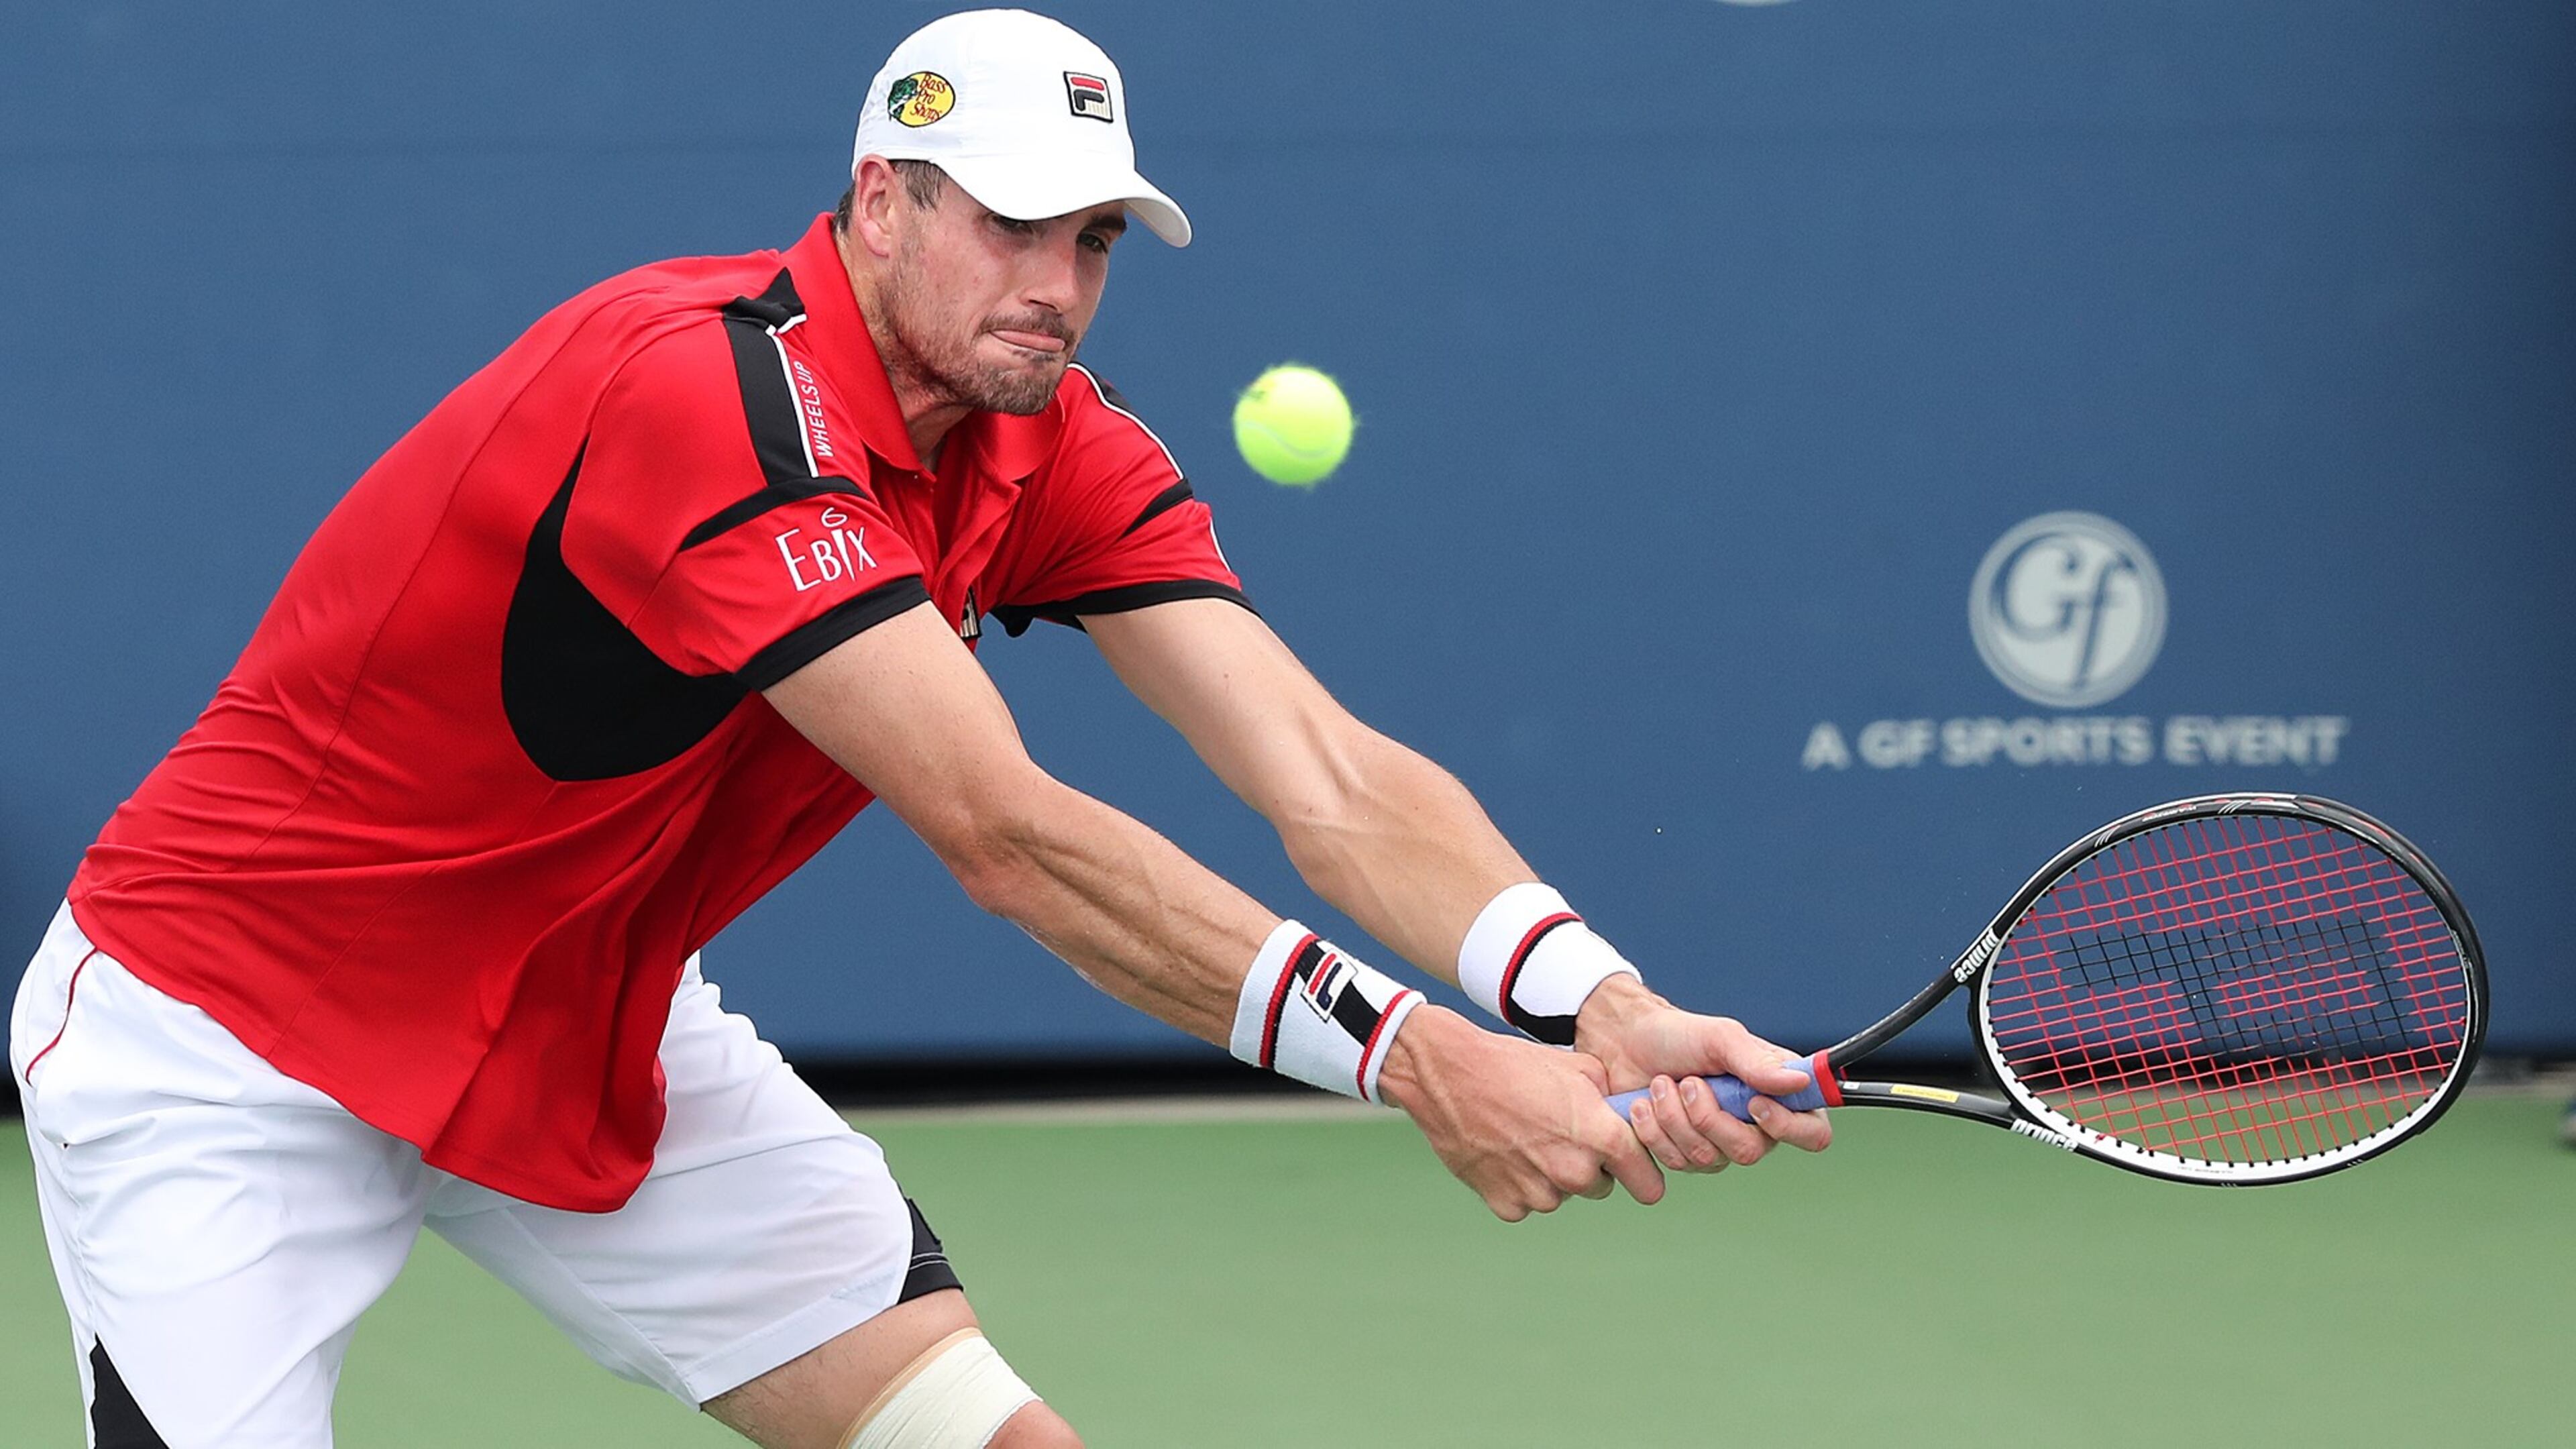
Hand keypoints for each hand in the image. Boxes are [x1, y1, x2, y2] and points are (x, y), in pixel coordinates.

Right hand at [1374, 1005, 1664, 1220]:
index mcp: (1602, 1139)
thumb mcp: (1579, 1068)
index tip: (1631, 1167)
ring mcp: (1539, 1194)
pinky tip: (1503, 1150)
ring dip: (1551, 1174)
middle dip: (1589, 1166)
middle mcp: (1575, 1173)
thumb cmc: (1515, 1065)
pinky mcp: (1506, 1205)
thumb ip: (1611, 1101)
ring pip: (1561, 1193)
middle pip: (1601, 1187)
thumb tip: (1626, 1118)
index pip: (1649, 1186)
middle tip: (1559, 1133)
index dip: (1641, 1173)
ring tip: (1524, 1135)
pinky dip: (1518, 1183)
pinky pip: (1526, 1201)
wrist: (1448, 1074)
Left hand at [1574, 975, 1833, 1174]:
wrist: (1624, 1042)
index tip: (1754, 1104)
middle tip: (1688, 1081)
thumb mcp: (1721, 1038)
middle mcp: (1752, 1126)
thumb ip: (1758, 1063)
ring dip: (1675, 1119)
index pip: (1811, 1132)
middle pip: (1750, 1152)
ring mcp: (1715, 1144)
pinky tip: (1644, 1105)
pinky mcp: (1681, 1154)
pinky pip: (1674, 1164)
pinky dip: (1654, 1132)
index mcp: (1775, 1095)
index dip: (1787, 1127)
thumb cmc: (1678, 1035)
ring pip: (1707, 1159)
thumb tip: (1801, 1082)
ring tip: (1661, 1084)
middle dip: (1709, 1117)